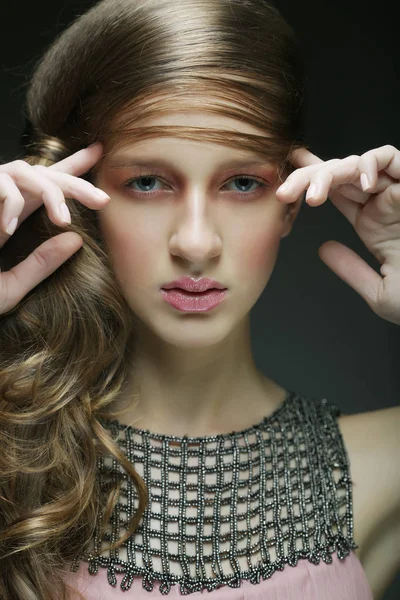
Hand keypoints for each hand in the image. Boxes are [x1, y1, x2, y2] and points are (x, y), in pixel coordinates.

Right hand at [0, 142, 109, 314]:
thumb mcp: (10, 287)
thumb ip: (39, 266)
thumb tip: (76, 240)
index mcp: (10, 218)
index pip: (45, 189)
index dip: (70, 169)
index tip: (97, 152)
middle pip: (41, 174)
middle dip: (75, 179)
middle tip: (103, 200)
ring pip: (24, 171)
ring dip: (50, 191)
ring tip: (62, 220)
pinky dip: (9, 201)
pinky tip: (7, 228)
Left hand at [276, 144, 399, 325]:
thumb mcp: (378, 290)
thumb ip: (351, 269)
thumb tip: (323, 249)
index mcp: (373, 223)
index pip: (337, 193)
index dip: (310, 182)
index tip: (284, 182)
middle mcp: (383, 204)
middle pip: (339, 175)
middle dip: (308, 178)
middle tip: (284, 193)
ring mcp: (397, 193)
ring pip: (358, 164)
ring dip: (332, 172)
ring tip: (314, 197)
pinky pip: (392, 158)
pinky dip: (371, 162)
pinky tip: (359, 182)